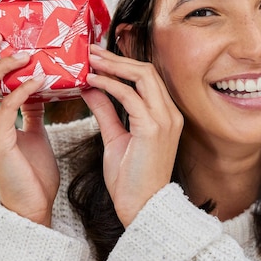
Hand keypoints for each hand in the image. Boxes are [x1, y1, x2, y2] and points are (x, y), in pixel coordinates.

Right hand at [0, 33, 59, 226]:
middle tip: (0, 36)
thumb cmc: (30, 171)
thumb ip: (27, 109)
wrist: (33, 206)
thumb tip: (35, 84)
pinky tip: (40, 80)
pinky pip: (7, 106)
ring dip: (2, 66)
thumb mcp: (30, 132)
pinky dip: (23, 89)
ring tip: (25, 54)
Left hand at [81, 44, 182, 227]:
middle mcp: (170, 113)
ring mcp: (165, 119)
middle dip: (117, 58)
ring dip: (113, 65)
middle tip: (91, 51)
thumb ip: (106, 111)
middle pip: (146, 70)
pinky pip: (129, 95)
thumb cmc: (130, 179)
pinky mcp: (153, 128)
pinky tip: (91, 81)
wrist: (141, 208)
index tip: (99, 57)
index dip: (123, 63)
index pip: (147, 78)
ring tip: (89, 60)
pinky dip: (109, 84)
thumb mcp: (115, 137)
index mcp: (166, 115)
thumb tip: (91, 88)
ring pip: (142, 76)